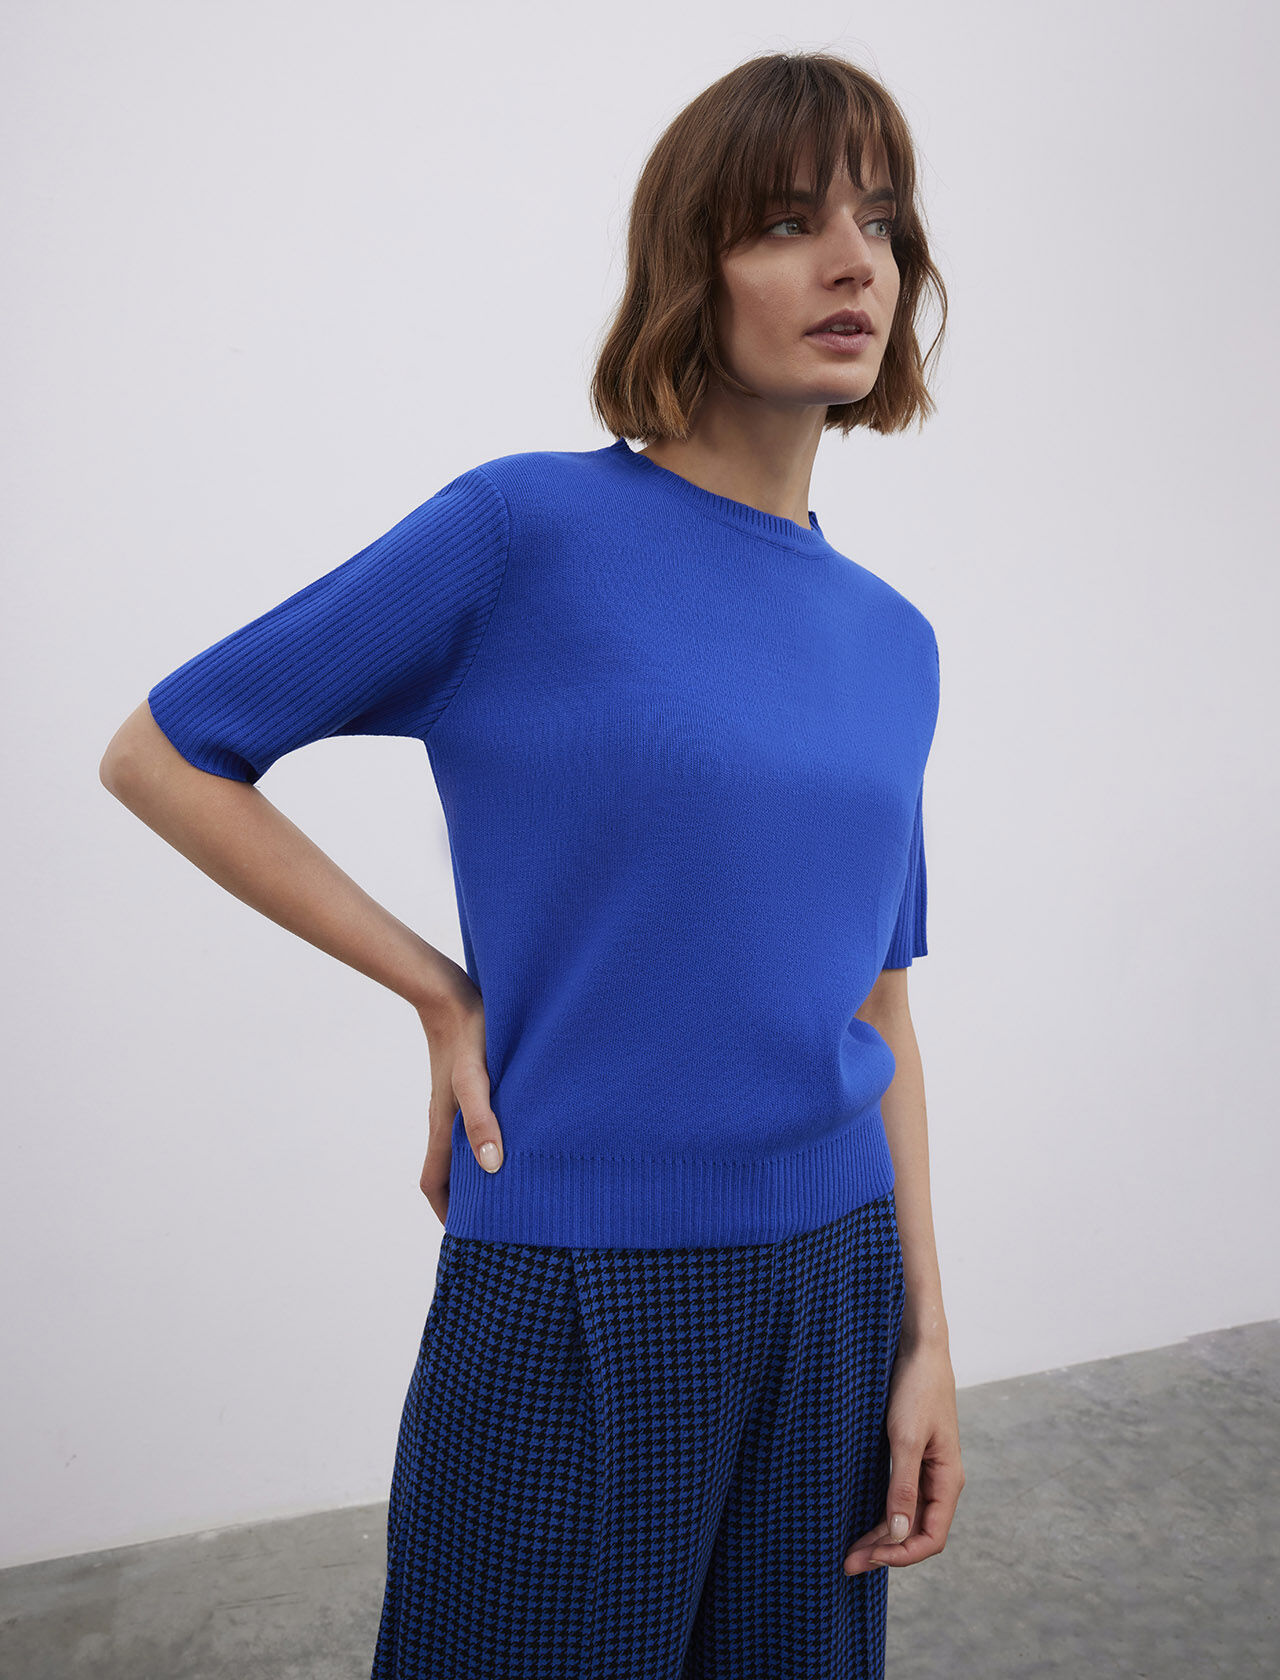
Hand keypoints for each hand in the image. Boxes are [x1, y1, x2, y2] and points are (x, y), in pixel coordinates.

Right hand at [415, 963, 503, 1226]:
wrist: (454, 994)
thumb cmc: (470, 1035)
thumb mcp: (476, 1079)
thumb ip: (482, 1119)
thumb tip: (490, 1166)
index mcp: (443, 1127)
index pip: (434, 1184)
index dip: (447, 1213)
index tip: (468, 1236)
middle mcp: (446, 1120)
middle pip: (448, 1172)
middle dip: (466, 1199)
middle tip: (497, 1218)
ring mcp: (455, 1103)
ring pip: (461, 1149)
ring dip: (478, 1171)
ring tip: (510, 1184)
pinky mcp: (469, 1085)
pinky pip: (474, 1125)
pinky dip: (488, 1140)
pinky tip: (516, 1135)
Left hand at [843, 1337, 964, 1575]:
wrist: (917, 1348)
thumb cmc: (916, 1388)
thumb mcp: (905, 1438)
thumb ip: (902, 1486)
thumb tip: (900, 1535)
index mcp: (948, 1480)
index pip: (932, 1538)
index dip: (901, 1555)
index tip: (867, 1558)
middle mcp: (940, 1480)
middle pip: (917, 1532)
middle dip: (885, 1551)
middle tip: (847, 1563)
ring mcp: (926, 1469)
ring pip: (907, 1517)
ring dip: (881, 1536)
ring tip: (849, 1550)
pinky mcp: (911, 1456)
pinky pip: (899, 1497)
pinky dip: (881, 1514)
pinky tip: (859, 1519)